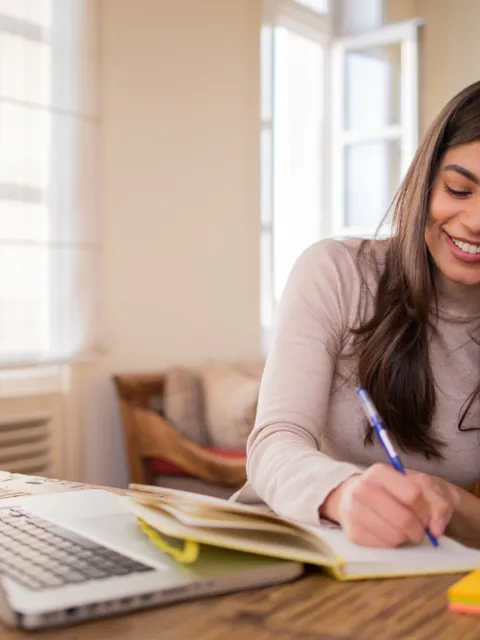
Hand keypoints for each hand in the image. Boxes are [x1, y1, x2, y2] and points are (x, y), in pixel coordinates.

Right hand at [320, 463, 459, 547]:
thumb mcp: (419, 486)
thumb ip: (438, 502)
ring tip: (402, 528)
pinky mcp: (353, 533)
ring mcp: (354, 511)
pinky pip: (384, 547)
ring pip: (394, 536)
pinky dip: (392, 543)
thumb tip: (437, 529)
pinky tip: (389, 532)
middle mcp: (362, 489)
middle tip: (419, 528)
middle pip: (403, 519)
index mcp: (379, 473)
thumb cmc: (394, 490)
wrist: (358, 496)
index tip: (427, 513)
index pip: (413, 495)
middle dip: (418, 528)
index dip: (426, 509)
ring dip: (405, 537)